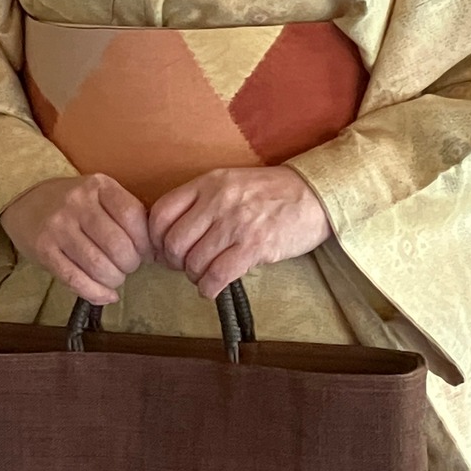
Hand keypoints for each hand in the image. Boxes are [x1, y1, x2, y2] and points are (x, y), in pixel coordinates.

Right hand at [0, 173, 153, 304]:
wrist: (23, 198)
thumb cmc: (71, 202)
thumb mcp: (99, 194)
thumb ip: (124, 213)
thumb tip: (154, 250)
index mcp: (98, 186)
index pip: (133, 217)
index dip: (146, 242)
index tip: (146, 253)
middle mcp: (77, 203)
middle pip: (118, 246)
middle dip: (130, 265)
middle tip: (127, 267)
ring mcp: (58, 227)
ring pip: (98, 266)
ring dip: (114, 280)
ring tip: (113, 278)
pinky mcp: (43, 250)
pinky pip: (76, 280)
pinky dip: (96, 293)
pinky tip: (105, 295)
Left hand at [147, 166, 332, 302]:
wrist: (315, 195)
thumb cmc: (271, 192)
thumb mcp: (231, 182)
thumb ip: (202, 201)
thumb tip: (173, 234)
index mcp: (209, 183)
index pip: (161, 213)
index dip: (155, 238)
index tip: (164, 250)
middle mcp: (218, 201)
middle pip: (173, 242)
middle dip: (174, 262)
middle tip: (185, 267)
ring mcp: (236, 224)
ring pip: (193, 262)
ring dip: (194, 277)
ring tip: (204, 276)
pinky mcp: (255, 246)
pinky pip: (217, 276)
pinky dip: (209, 288)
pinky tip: (213, 288)